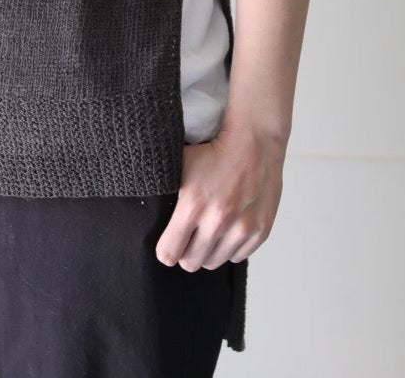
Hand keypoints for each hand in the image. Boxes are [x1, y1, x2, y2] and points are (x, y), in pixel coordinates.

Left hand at [154, 123, 284, 271]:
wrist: (255, 139)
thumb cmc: (214, 149)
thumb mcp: (181, 162)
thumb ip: (164, 188)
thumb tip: (144, 206)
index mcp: (193, 205)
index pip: (168, 253)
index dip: (166, 249)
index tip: (169, 241)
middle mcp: (218, 220)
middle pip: (190, 263)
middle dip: (186, 251)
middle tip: (189, 236)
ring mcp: (242, 228)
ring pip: (214, 262)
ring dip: (209, 250)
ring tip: (209, 229)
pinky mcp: (260, 231)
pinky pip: (237, 256)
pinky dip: (230, 246)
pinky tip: (229, 227)